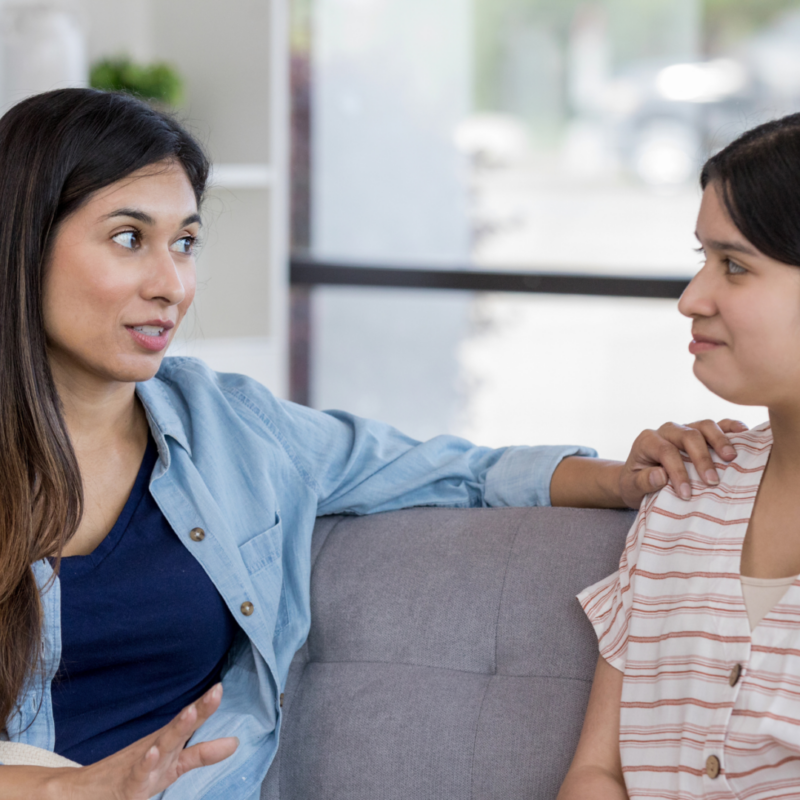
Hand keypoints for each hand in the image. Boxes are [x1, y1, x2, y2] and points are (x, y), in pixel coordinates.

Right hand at [50, 683, 236, 799]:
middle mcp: (157, 748)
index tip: (220, 687)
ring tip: (191, 713)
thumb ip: (203, 753)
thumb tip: (236, 742)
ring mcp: (143, 764)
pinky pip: (139, 773)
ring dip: (176, 729)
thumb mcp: (174, 765)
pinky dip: (146, 762)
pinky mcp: (130, 785)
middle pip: (180, 727)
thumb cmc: (137, 774)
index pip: (190, 721)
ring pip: (161, 745)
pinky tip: (153, 752)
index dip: (206, 706)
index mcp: (168, 743)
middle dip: (198, 710)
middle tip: (217, 691)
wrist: (90, 793)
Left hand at [619, 419, 747, 507]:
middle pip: (688, 436)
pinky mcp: (699, 431)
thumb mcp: (631, 487)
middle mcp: (666, 430)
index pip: (666, 452)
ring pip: (704, 425)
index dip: (678, 472)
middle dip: (702, 459)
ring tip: (731, 458)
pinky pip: (717, 424)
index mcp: (648, 441)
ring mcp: (685, 428)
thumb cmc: (636, 483)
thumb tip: (660, 475)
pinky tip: (744, 432)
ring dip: (720, 441)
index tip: (687, 494)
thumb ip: (643, 481)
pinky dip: (731, 427)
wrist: (638, 477)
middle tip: (712, 481)